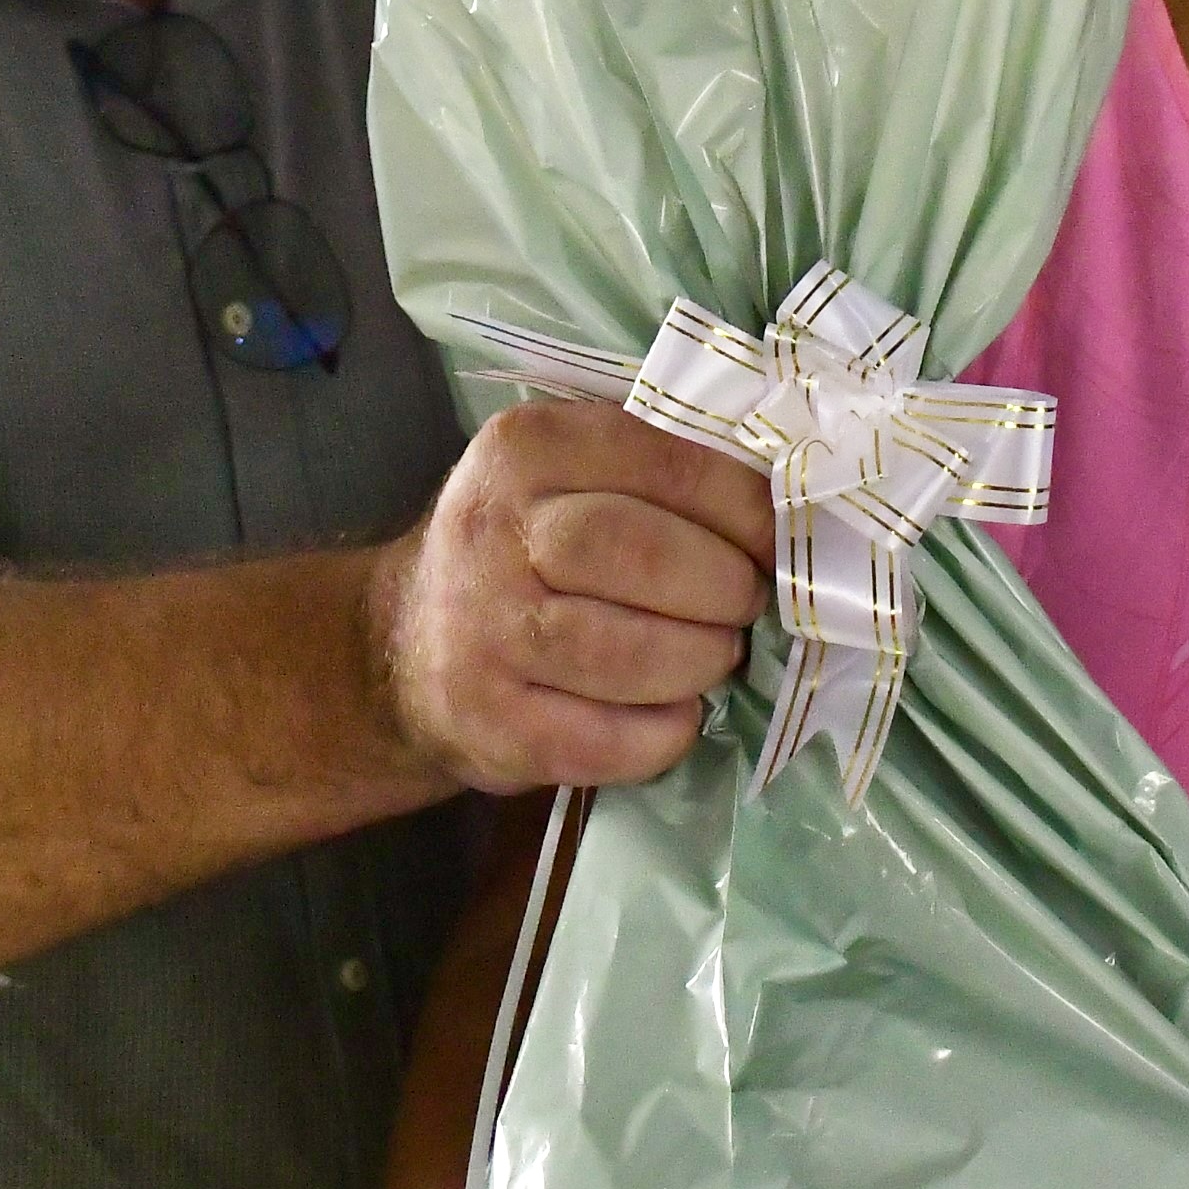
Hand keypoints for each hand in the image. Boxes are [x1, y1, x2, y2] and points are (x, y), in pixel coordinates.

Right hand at [370, 400, 773, 794]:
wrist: (402, 650)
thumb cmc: (521, 552)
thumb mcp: (565, 475)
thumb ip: (657, 469)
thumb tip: (786, 502)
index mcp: (524, 449)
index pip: (662, 459)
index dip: (741, 506)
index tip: (773, 540)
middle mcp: (491, 533)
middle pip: (643, 555)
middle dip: (721, 586)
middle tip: (744, 604)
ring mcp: (482, 634)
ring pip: (629, 652)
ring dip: (699, 661)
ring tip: (712, 657)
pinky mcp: (490, 725)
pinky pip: (607, 739)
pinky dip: (664, 733)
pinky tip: (674, 715)